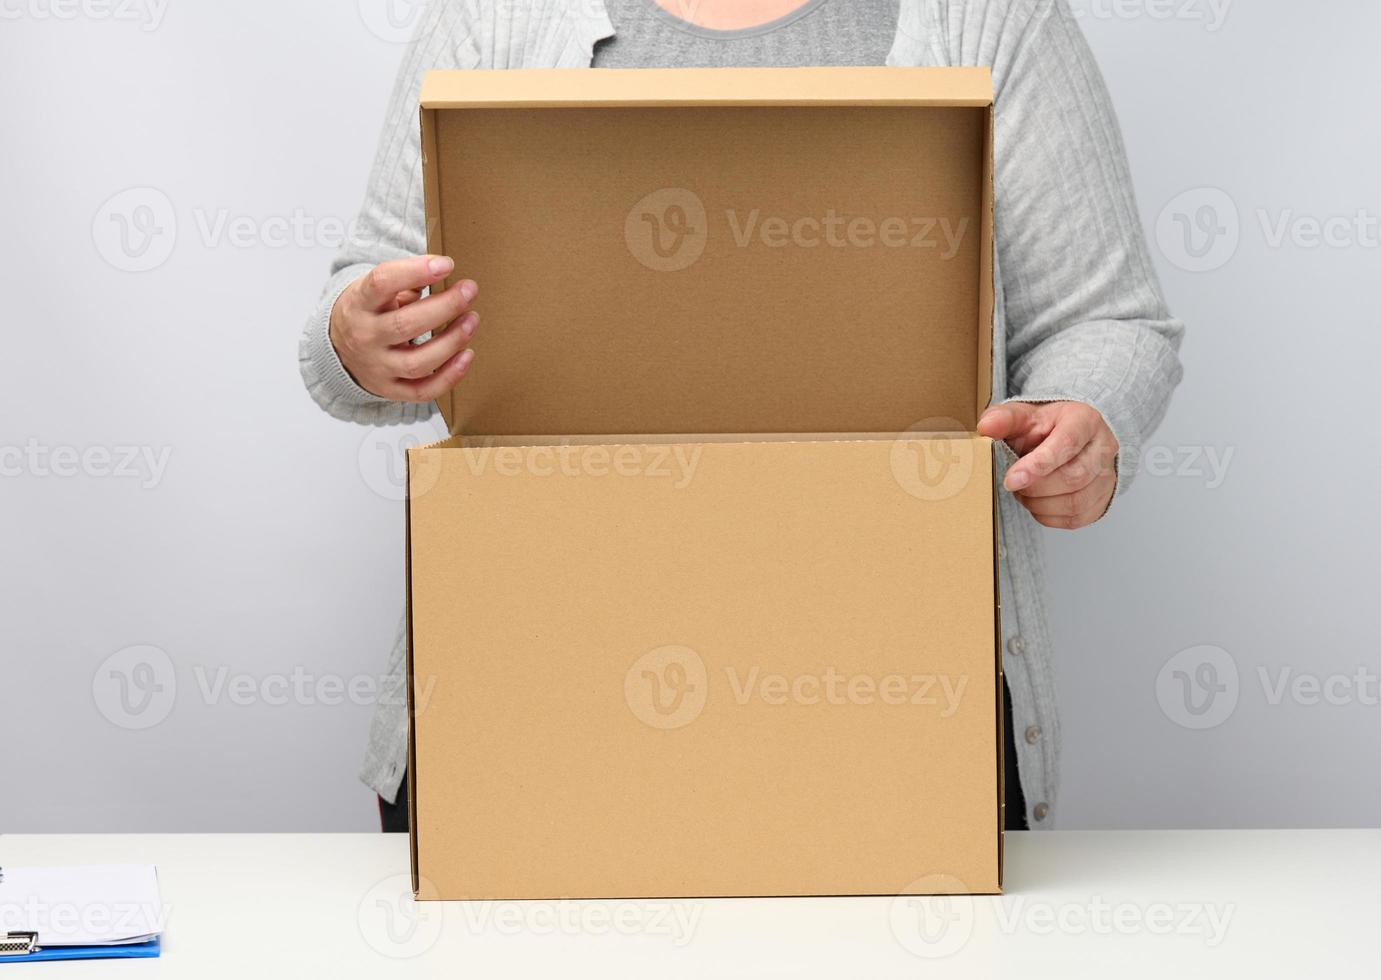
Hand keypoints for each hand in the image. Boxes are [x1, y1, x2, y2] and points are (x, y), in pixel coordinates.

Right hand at [329, 255, 478, 402]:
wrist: (338, 350)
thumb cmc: (367, 312)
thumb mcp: (374, 289)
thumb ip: (404, 280)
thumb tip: (442, 269)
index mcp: (358, 304)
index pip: (382, 283)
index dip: (416, 271)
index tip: (446, 264)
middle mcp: (365, 337)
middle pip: (405, 324)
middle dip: (444, 307)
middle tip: (469, 290)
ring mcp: (377, 367)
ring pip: (417, 362)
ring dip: (451, 341)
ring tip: (472, 320)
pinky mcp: (390, 389)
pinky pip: (422, 391)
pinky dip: (449, 377)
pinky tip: (467, 356)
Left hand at [977, 401, 1118, 529]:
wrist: (1072, 439)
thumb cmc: (1047, 428)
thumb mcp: (1025, 416)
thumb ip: (1005, 419)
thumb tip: (986, 426)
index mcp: (1085, 421)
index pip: (1067, 444)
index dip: (1038, 465)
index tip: (1011, 480)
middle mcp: (1103, 449)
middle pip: (1073, 478)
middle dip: (1035, 488)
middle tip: (1014, 484)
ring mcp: (1107, 477)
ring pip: (1075, 503)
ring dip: (1040, 504)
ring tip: (1024, 492)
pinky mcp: (1102, 500)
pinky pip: (1075, 519)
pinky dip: (1048, 515)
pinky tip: (1037, 502)